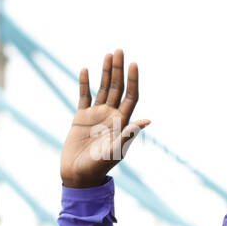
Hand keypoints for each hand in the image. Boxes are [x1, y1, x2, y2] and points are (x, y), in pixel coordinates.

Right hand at [61, 48, 149, 188]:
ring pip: (103, 88)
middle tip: (119, 50)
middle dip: (118, 69)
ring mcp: (96, 115)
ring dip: (105, 72)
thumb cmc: (99, 166)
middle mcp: (111, 115)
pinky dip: (84, 83)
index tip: (133, 63)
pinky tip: (85, 69)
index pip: (131, 96)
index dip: (133, 80)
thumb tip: (147, 121)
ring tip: (107, 54)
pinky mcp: (81, 117)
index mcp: (122, 122)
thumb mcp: (116, 150)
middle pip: (118, 87)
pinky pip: (83, 95)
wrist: (79, 175)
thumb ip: (129, 134)